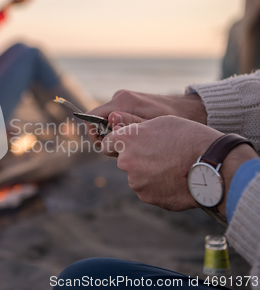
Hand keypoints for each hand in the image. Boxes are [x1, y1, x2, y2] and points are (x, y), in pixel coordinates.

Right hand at [87, 90, 206, 141]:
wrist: (191, 110)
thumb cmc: (174, 119)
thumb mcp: (153, 126)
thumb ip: (130, 125)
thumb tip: (108, 124)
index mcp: (122, 101)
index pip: (91, 117)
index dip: (93, 134)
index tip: (106, 146)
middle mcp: (119, 97)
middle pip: (97, 121)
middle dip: (105, 138)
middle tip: (123, 149)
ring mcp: (123, 100)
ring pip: (106, 122)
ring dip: (114, 135)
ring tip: (133, 144)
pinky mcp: (128, 105)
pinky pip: (115, 120)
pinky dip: (121, 131)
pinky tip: (137, 138)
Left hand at [102, 116, 222, 210]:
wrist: (212, 164)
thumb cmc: (189, 137)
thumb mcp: (161, 121)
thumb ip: (135, 127)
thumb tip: (118, 128)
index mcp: (127, 140)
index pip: (107, 143)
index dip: (117, 143)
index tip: (126, 145)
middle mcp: (126, 162)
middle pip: (124, 161)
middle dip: (136, 159)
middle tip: (160, 155)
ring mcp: (136, 182)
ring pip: (137, 176)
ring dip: (148, 173)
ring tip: (172, 167)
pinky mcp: (147, 197)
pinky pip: (148, 190)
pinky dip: (158, 186)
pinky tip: (175, 179)